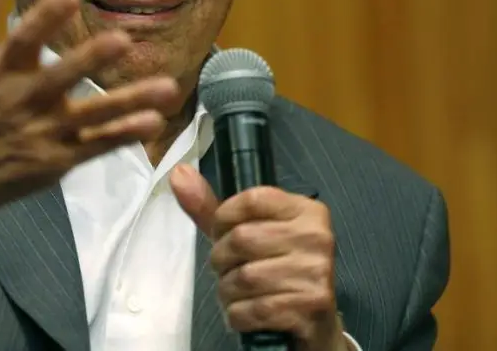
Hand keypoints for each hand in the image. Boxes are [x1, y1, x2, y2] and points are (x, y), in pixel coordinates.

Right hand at [0, 0, 180, 230]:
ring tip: (168, 88)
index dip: (44, 18)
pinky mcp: (60, 159)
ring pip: (93, 115)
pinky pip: (98, 146)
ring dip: (129, 101)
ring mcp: (46, 132)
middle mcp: (25, 99)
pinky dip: (125, 135)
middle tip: (122, 40)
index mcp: (1, 71)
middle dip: (90, 60)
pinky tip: (153, 121)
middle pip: (61, 77)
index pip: (23, 40)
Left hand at [171, 165, 346, 350]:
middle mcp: (317, 237)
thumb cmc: (275, 271)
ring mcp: (317, 272)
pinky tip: (247, 313)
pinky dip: (238, 315)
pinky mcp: (311, 306)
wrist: (314, 322)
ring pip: (244, 277)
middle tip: (228, 270)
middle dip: (222, 260)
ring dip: (228, 291)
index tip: (221, 233)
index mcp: (306, 210)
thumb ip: (212, 207)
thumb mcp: (247, 233)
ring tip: (237, 293)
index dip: (223, 218)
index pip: (251, 199)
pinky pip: (253, 310)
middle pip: (242, 238)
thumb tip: (179, 173)